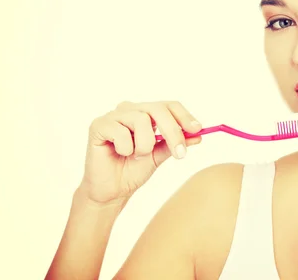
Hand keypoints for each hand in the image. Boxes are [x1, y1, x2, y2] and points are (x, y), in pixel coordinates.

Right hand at [79, 100, 202, 204]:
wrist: (111, 191)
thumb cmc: (133, 170)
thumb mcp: (160, 156)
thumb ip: (176, 143)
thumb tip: (199, 135)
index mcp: (145, 113)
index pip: (168, 105)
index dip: (184, 116)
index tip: (198, 130)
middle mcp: (130, 109)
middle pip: (158, 109)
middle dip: (173, 131)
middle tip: (180, 154)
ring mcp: (113, 116)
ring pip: (141, 120)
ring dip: (145, 145)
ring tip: (137, 156)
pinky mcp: (98, 125)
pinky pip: (121, 132)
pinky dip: (126, 148)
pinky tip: (119, 154)